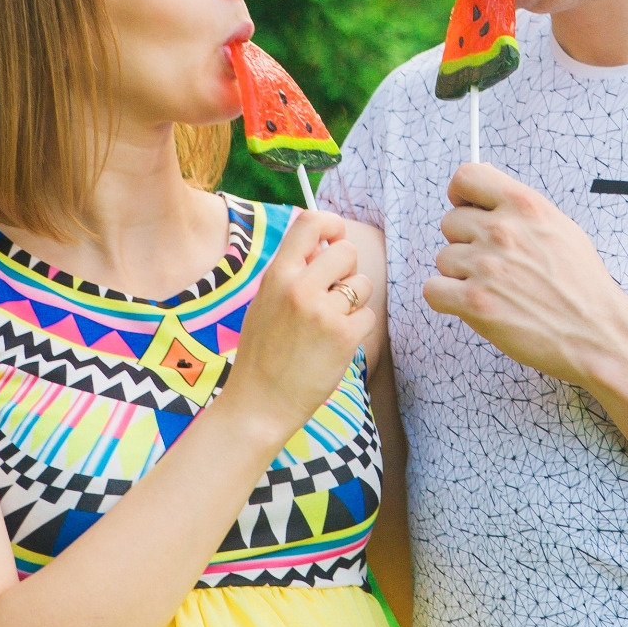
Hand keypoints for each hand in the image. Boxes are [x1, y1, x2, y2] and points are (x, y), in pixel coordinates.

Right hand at [222, 210, 375, 441]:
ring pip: (362, 285)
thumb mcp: (265, 302)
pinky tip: (335, 346)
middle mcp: (300, 288)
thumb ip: (292, 272)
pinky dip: (358, 330)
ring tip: (329, 325)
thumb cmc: (262, 353)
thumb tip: (324, 245)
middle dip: (347, 270)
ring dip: (354, 302)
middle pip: (346, 251)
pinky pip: (368, 316)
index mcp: (276, 275)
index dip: (331, 223)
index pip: (310, 222)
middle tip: (333, 294)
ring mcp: (323, 313)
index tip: (335, 236)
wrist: (259, 403)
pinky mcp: (344, 338)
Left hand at [425, 163, 627, 385]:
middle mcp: (502, 231)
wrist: (597, 333)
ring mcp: (486, 266)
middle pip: (450, 222)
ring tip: (495, 288)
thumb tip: (483, 180)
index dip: (460, 194)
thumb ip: (518, 205)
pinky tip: (474, 304)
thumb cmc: (582, 284)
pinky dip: (448, 299)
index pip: (466, 177)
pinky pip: (433, 290)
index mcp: (524, 206)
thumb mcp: (560, 227)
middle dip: (466, 242)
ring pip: (443, 259)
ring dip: (461, 275)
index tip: (466, 208)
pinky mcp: (475, 302)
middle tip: (494, 264)